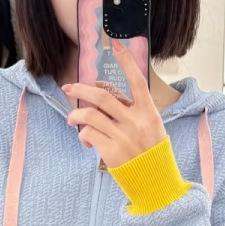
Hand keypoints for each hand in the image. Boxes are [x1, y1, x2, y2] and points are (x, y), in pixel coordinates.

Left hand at [62, 40, 166, 170]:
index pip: (137, 81)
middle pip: (102, 97)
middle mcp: (136, 121)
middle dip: (81, 90)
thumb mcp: (150, 127)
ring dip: (76, 115)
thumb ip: (130, 110)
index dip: (127, 62)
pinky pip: (88, 134)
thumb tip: (100, 95)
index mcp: (149, 112)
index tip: (117, 44)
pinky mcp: (111, 151)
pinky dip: (83, 135)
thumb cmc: (151, 151)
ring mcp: (123, 136)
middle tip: (69, 88)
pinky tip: (86, 140)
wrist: (155, 181)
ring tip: (72, 119)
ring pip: (90, 115)